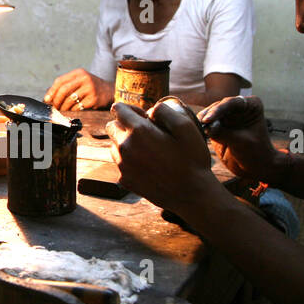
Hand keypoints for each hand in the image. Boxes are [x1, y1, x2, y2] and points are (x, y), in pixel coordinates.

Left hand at [44, 69, 112, 111]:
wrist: (110, 91)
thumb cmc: (91, 87)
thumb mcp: (80, 81)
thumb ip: (66, 85)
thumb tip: (48, 96)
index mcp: (79, 73)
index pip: (60, 81)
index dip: (51, 91)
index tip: (47, 99)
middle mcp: (85, 79)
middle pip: (64, 90)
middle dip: (56, 100)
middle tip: (54, 107)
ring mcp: (90, 89)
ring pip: (70, 100)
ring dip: (63, 107)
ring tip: (62, 110)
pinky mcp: (94, 99)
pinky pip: (78, 107)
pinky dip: (72, 110)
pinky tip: (72, 111)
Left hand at [106, 101, 221, 218]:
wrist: (191, 195)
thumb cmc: (191, 160)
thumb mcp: (186, 127)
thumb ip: (164, 110)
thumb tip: (150, 111)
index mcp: (139, 131)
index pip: (118, 109)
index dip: (131, 109)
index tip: (145, 116)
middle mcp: (125, 147)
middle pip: (112, 127)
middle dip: (125, 125)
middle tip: (147, 132)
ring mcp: (123, 166)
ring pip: (114, 145)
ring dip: (126, 143)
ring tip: (148, 149)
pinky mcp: (125, 180)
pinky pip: (120, 163)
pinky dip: (129, 160)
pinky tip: (148, 164)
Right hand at [196, 95, 281, 182]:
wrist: (256, 167)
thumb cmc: (256, 153)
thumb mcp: (242, 142)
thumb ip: (224, 134)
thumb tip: (206, 127)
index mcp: (250, 105)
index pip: (232, 103)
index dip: (218, 110)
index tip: (208, 120)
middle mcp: (237, 108)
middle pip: (218, 106)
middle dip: (209, 115)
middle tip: (201, 125)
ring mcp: (227, 117)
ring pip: (210, 114)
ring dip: (203, 121)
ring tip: (198, 129)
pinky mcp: (218, 127)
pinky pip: (207, 125)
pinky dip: (201, 128)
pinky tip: (196, 132)